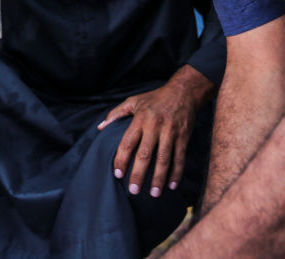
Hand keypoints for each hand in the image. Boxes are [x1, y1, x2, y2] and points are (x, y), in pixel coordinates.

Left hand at [99, 65, 213, 197]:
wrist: (183, 91)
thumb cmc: (155, 98)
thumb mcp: (133, 101)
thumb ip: (116, 114)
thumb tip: (100, 128)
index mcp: (140, 119)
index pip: (128, 142)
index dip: (122, 159)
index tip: (117, 174)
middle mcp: (155, 127)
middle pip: (145, 154)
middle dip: (138, 174)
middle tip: (133, 190)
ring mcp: (170, 133)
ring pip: (164, 159)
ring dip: (158, 178)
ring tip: (153, 193)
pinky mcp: (183, 137)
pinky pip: (180, 158)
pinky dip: (176, 173)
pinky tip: (172, 186)